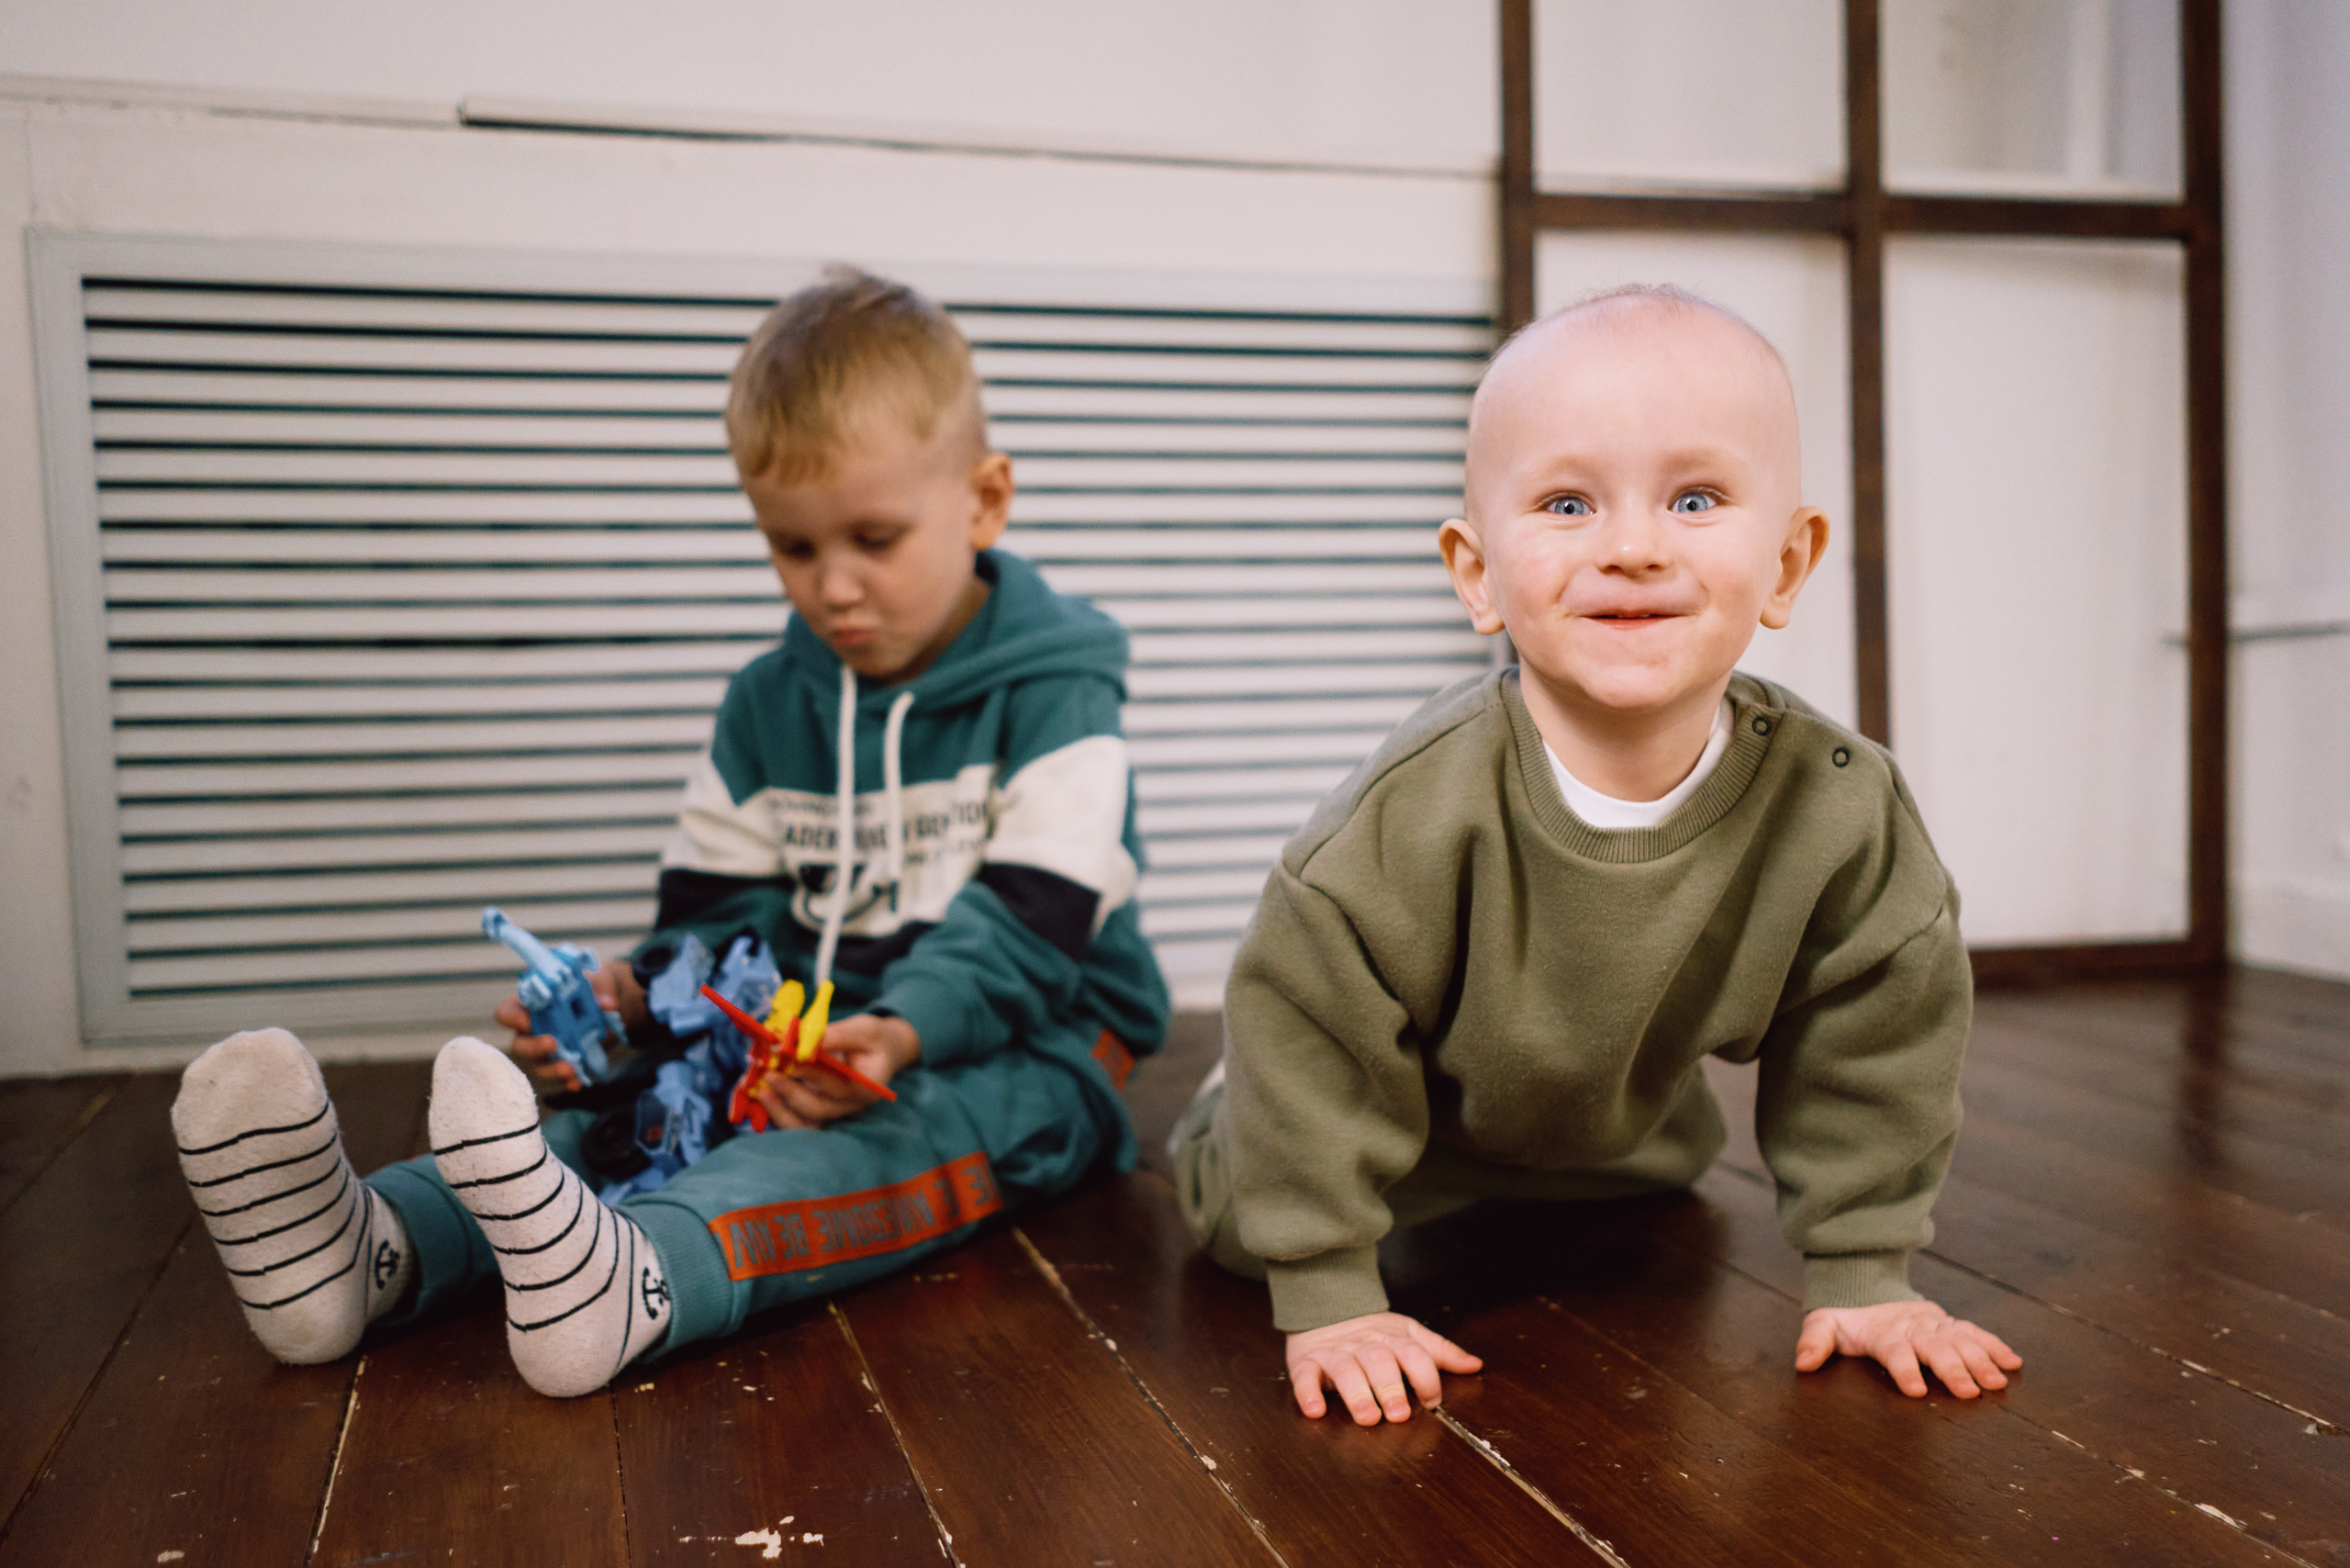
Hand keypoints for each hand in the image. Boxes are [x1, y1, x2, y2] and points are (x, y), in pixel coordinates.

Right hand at [495, 959, 644, 1095]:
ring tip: (569, 1069)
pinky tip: (577, 1083)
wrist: (602, 1004)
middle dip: (533, 1047)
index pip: (506, 1012)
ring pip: (538, 1065)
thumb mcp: (592, 984)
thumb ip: (598, 992)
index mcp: (529, 1006)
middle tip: (552, 1044)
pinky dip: (568, 1081)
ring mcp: (545, 1051)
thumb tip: (609, 1004)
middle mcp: (531, 1031)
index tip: (527, 1021)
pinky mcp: (561, 1063)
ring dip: (552, 1070)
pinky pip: (560, 1077)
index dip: (512, 1018)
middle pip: (519, 1045)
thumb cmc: (585, 989)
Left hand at [754, 1013, 919, 1129]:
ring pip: (805, 1122)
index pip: (837, 1086)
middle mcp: (851, 1105)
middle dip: (791, 1093)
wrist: (883, 1050)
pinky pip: (798, 1118)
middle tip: (769, 1074)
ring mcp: (834, 1110)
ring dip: (780, 1110)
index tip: (787, 1055)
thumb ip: (837, 1035)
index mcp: (866, 1088)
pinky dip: (779, 1110)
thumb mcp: (864, 1029)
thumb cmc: (875, 1039)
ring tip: (761, 1091)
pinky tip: (763, 1095)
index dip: (811, 1073)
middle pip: (818, 1109)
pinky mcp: (820, 1107)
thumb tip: (804, 1038)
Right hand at [1285, 1311, 1482, 1424]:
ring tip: (1367, 1417)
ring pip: (1345, 1369)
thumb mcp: (1409, 1335)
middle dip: (1390, 1387)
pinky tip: (1315, 1410)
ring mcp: (1334, 1353)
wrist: (1326, 1305)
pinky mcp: (1306, 1362)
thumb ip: (1440, 1352)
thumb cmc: (1373, 1332)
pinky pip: (1304, 1376)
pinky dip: (1308, 1392)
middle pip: (1379, 1361)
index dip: (1424, 1376)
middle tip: (1399, 1414)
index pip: (1413, 1353)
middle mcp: (1364, 1345)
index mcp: (1392, 1339)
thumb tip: (1475, 1365)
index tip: (1432, 1400)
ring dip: (1356, 1393)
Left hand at [1795, 1299, 2021, 1397]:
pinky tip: (2014, 1362)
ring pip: (1961, 1341)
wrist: (1870, 1287)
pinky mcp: (1950, 1324)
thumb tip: (1802, 1363)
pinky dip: (1995, 1345)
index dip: (1905, 1369)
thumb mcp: (1825, 1325)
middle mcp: (1914, 1328)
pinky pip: (1975, 1332)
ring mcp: (1935, 1325)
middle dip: (1953, 1369)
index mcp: (1884, 1332)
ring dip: (1981, 1361)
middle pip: (1935, 1348)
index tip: (1916, 1390)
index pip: (1894, 1351)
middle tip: (1970, 1392)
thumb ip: (1814, 1341)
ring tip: (1998, 1383)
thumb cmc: (1849, 1319)